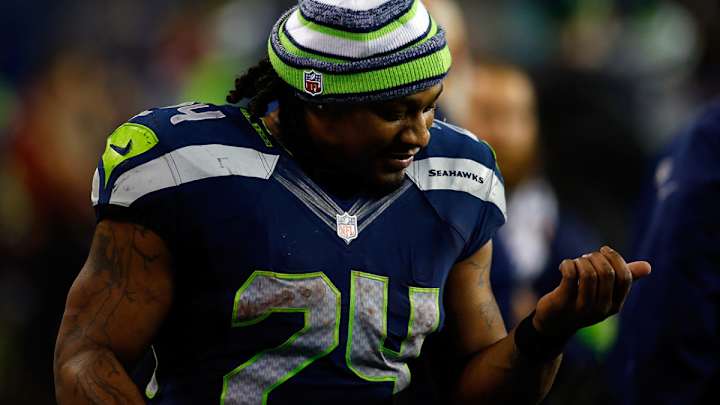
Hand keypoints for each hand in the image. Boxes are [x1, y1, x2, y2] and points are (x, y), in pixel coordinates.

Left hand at [532, 246, 650, 336]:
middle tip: (586, 257)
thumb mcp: (604, 293)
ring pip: (588, 274)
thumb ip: (624, 279)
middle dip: (596, 257)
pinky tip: (564, 266)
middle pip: (606, 273)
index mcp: (615, 305)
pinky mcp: (563, 302)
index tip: (603, 251)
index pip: (625, 278)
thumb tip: (648, 267)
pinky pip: (570, 275)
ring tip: (576, 262)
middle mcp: (601, 309)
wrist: (554, 323)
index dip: (615, 258)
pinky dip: (568, 264)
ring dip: (581, 261)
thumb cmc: (582, 301)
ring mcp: (582, 308)